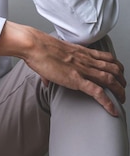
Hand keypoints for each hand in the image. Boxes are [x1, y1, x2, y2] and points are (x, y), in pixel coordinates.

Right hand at [0, 22, 126, 116]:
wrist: (34, 45)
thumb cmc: (37, 47)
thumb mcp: (49, 54)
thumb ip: (51, 68)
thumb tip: (46, 81)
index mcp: (80, 52)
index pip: (105, 57)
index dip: (115, 65)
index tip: (117, 72)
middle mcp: (85, 60)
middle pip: (113, 68)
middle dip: (121, 79)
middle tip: (123, 87)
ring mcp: (82, 70)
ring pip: (110, 80)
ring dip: (119, 91)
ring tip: (122, 99)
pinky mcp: (76, 80)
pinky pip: (98, 93)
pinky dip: (108, 102)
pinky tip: (112, 110)